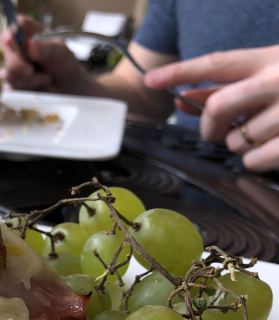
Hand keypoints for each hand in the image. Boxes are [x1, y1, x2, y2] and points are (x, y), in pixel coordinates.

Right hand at [0, 16, 85, 93]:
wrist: (66, 87)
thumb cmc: (64, 64)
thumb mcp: (62, 53)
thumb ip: (48, 48)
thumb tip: (30, 44)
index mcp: (29, 32)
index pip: (15, 25)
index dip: (10, 32)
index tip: (11, 40)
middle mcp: (17, 47)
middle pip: (4, 50)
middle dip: (16, 64)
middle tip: (30, 70)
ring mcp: (11, 66)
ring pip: (8, 73)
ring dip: (27, 80)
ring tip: (45, 79)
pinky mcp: (10, 83)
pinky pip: (10, 88)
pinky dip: (26, 90)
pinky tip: (38, 87)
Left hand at [145, 46, 278, 171]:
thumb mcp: (269, 73)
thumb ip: (226, 86)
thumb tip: (183, 97)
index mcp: (269, 58)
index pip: (216, 63)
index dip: (179, 71)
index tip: (151, 80)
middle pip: (219, 106)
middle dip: (207, 126)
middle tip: (214, 132)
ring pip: (237, 139)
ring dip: (238, 145)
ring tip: (259, 136)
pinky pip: (256, 160)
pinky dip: (254, 162)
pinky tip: (268, 151)